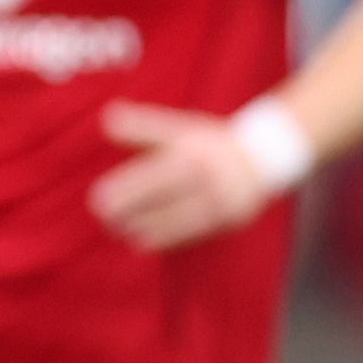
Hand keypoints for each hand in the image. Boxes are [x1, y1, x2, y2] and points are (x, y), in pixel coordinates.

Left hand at [89, 101, 279, 250]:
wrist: (263, 157)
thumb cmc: (209, 143)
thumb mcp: (179, 129)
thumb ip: (142, 128)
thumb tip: (106, 119)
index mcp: (195, 152)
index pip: (159, 173)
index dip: (130, 187)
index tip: (99, 197)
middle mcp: (211, 177)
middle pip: (171, 196)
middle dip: (138, 208)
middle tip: (105, 217)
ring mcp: (225, 200)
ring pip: (186, 219)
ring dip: (153, 228)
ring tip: (123, 232)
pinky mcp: (232, 219)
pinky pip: (200, 231)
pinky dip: (172, 239)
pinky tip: (144, 243)